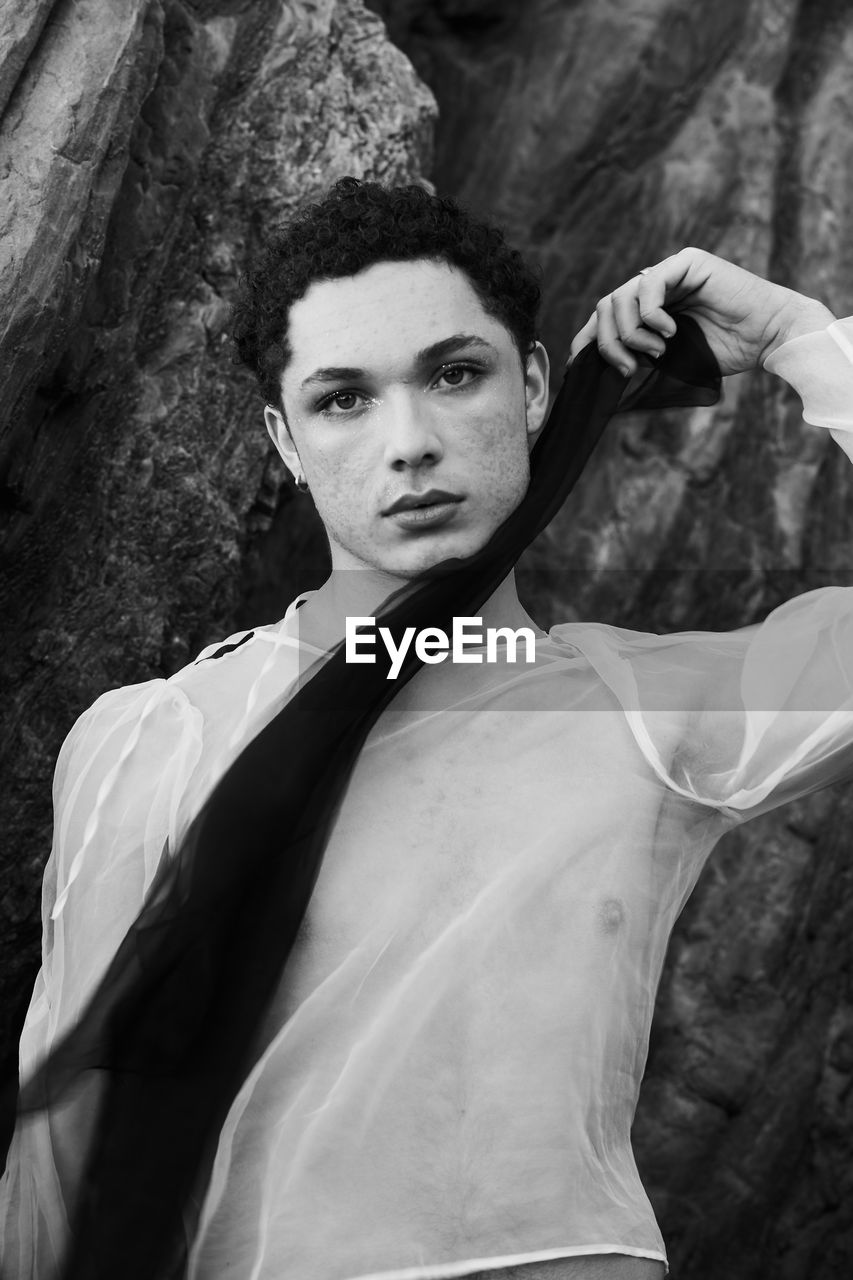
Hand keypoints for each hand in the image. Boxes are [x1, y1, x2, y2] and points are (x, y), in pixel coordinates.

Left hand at [569, 247, 834, 376]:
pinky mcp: (687, 263)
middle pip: (606, 309)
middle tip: (629, 368)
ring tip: (657, 350)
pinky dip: (650, 314)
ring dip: (631, 333)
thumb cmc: (727, 352)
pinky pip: (648, 285)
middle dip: (609, 344)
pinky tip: (668, 332)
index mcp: (648, 310)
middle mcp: (654, 288)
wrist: (768, 337)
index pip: (604, 320)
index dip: (586, 341)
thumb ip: (638, 359)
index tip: (577, 367)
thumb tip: (599, 377)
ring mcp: (669, 273)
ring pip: (619, 298)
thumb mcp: (670, 361)